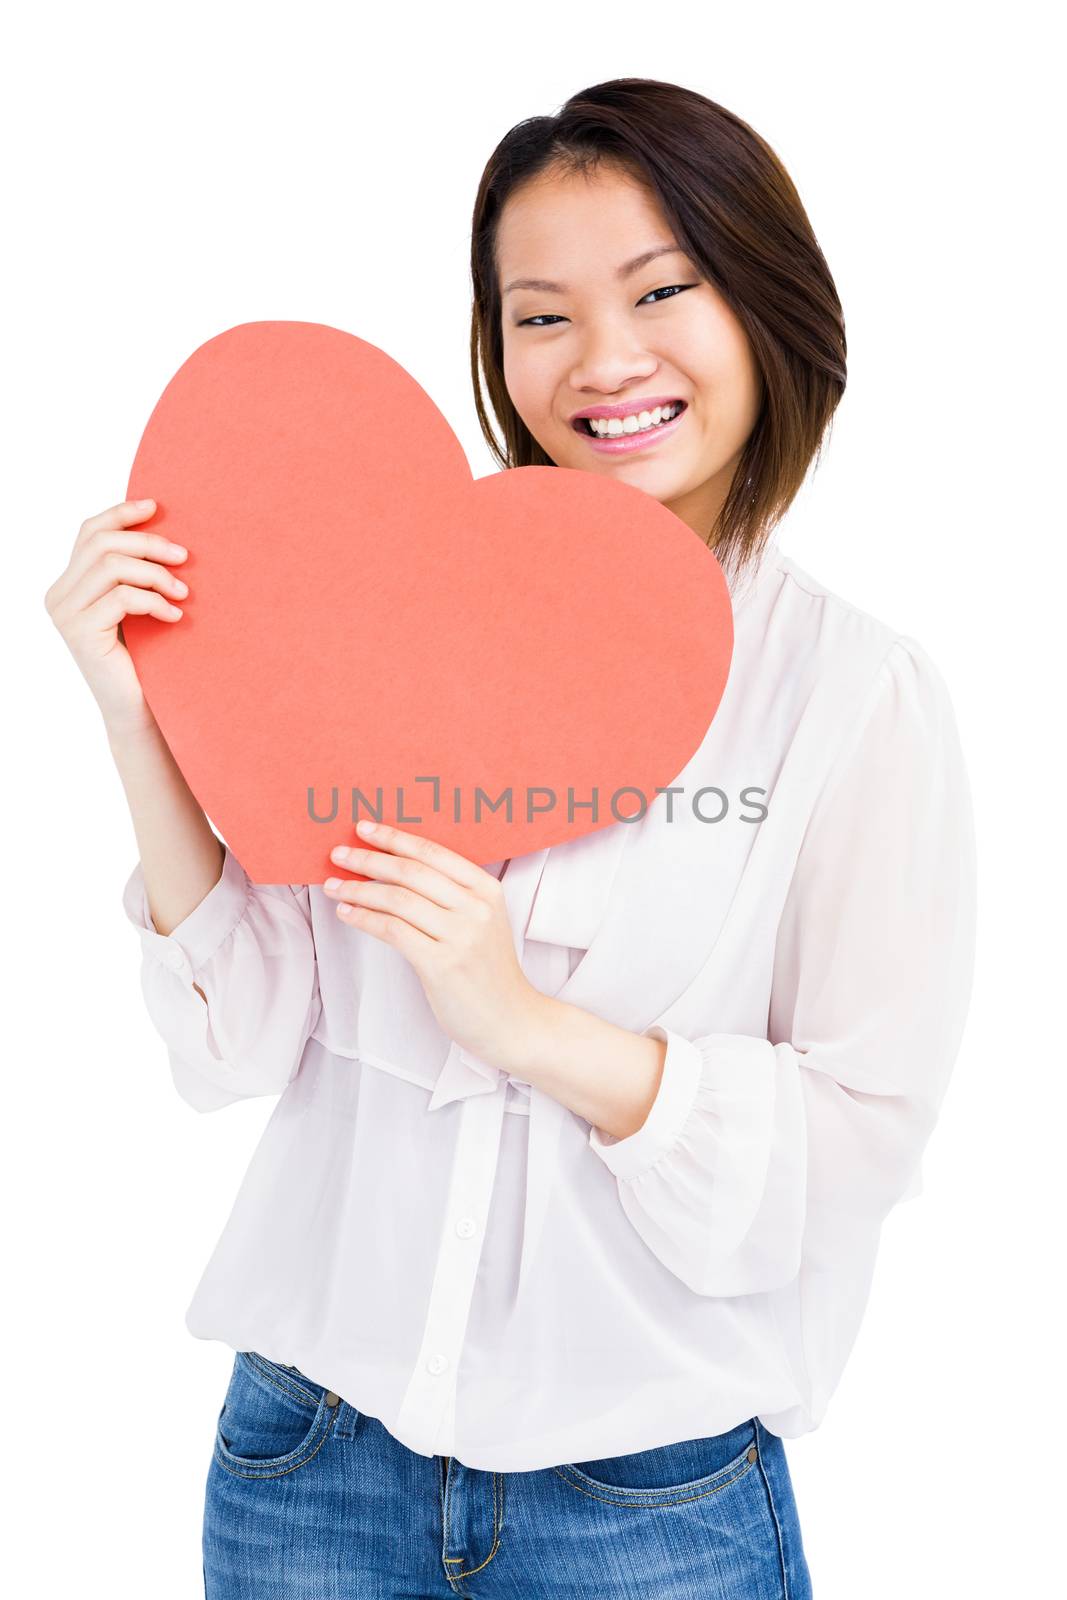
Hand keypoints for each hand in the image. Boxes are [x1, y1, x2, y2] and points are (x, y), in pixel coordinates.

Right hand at [43, 497, 189, 737]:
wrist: (138, 711)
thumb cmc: (145, 659)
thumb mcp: (137, 607)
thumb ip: (133, 573)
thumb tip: (159, 522)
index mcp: (69, 584)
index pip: (89, 532)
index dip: (122, 513)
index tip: (157, 506)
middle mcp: (59, 595)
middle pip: (102, 542)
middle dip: (148, 542)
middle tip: (184, 557)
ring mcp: (65, 614)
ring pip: (112, 566)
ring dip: (156, 574)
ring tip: (183, 593)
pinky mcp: (80, 632)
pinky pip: (122, 597)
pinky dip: (155, 601)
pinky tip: (174, 618)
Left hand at [323, 820, 544, 1070]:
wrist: (511, 1020)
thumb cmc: (488, 971)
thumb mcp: (482, 922)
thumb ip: (452, 895)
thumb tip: (396, 869)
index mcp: (487, 889)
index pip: (432, 852)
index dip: (394, 837)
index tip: (365, 827)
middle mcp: (475, 908)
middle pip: (410, 872)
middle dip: (369, 859)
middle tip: (339, 853)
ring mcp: (460, 937)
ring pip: (397, 899)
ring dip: (358, 889)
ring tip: (333, 886)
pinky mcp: (441, 965)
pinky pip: (393, 931)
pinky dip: (364, 918)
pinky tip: (347, 913)